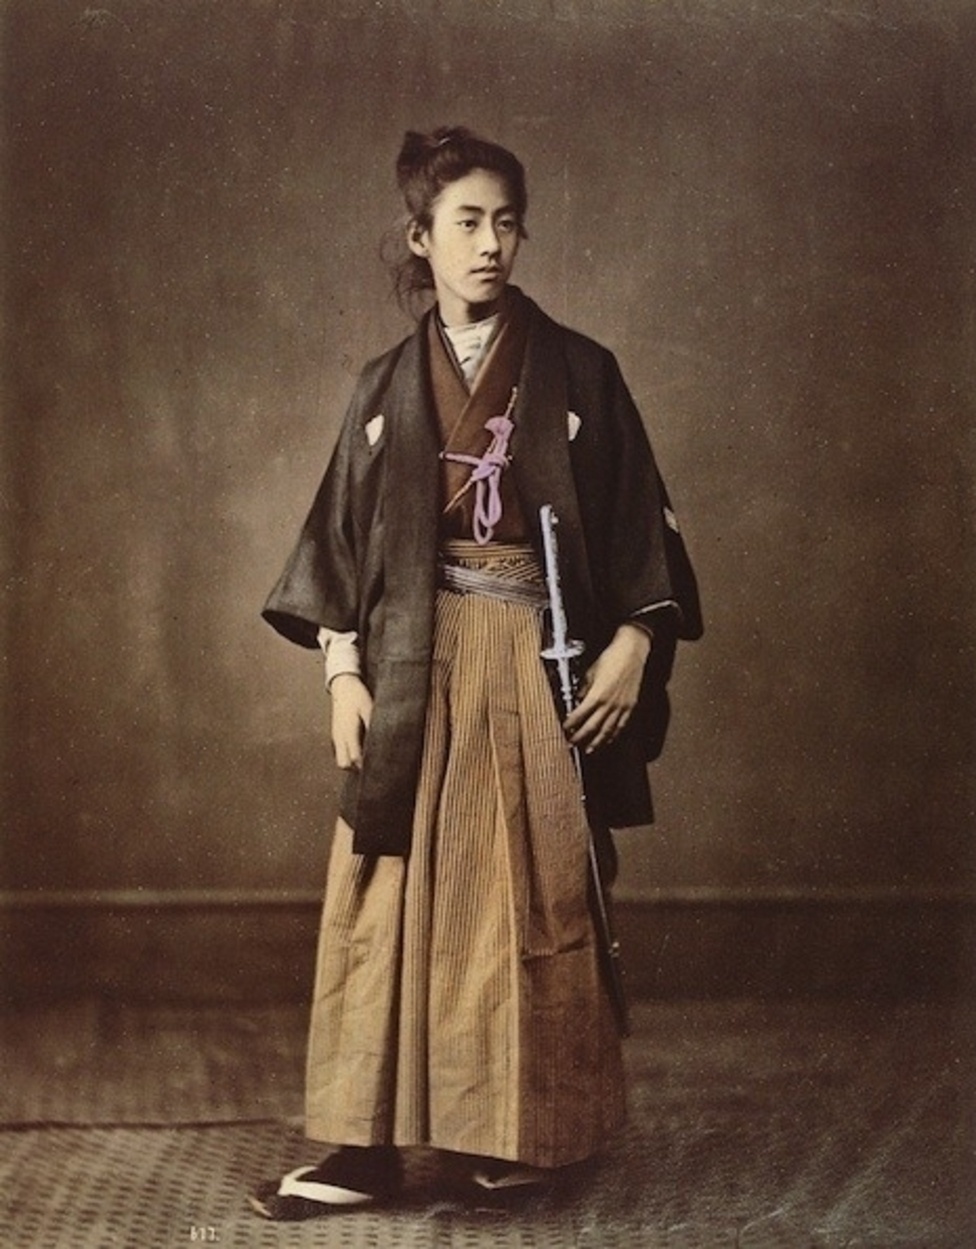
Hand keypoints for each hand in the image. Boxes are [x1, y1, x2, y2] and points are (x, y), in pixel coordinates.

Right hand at [329, 673, 372, 769]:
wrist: (342, 686)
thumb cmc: (357, 696)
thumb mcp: (369, 707)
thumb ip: (373, 725)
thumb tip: (383, 741)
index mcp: (348, 732)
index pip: (354, 758)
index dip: (366, 764)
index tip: (378, 765)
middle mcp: (339, 737)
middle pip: (343, 765)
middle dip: (356, 768)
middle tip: (372, 763)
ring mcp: (336, 737)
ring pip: (341, 760)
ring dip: (352, 762)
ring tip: (369, 757)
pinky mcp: (336, 735)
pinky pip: (340, 752)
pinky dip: (349, 755)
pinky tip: (362, 749)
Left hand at [563, 624, 650, 753]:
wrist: (631, 652)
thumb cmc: (611, 659)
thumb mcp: (591, 672)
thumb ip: (584, 689)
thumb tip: (578, 699)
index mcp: (597, 695)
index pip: (579, 715)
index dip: (571, 724)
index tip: (565, 729)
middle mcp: (609, 704)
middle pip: (592, 727)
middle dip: (580, 738)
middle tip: (572, 744)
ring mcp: (621, 707)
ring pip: (607, 731)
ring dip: (597, 742)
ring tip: (589, 750)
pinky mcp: (630, 707)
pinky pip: (621, 726)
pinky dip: (613, 735)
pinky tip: (608, 740)